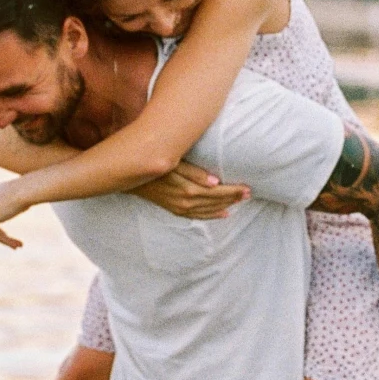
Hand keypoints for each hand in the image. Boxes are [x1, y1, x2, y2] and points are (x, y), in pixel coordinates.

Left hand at [0, 178, 30, 246]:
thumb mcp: (18, 198)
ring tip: (19, 246)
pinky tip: (18, 245)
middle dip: (1, 233)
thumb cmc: (26, 191)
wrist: (24, 191)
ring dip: (5, 240)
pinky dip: (6, 241)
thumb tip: (12, 212)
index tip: (8, 230)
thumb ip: (10, 205)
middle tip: (16, 243)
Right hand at [136, 160, 250, 219]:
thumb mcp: (173, 163)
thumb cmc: (153, 164)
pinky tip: (223, 214)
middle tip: (249, 194)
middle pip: (216, 202)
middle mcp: (186, 202)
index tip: (248, 187)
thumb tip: (215, 181)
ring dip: (226, 206)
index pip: (218, 192)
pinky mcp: (175, 210)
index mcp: (188, 190)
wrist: (129, 177)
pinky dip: (212, 216)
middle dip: (234, 198)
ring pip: (209, 210)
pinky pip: (198, 216)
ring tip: (240, 202)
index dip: (234, 191)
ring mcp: (180, 208)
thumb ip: (194, 172)